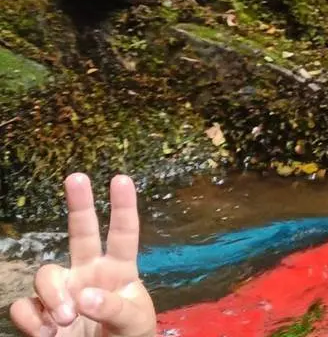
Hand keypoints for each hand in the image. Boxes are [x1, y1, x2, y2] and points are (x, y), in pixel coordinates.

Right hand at [8, 174, 156, 336]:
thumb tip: (84, 296)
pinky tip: (48, 332)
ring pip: (46, 274)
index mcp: (119, 271)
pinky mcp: (42, 316)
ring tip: (68, 318)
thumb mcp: (134, 322)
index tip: (121, 179)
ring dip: (53, 294)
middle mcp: (88, 273)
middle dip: (79, 204)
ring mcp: (64, 292)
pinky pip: (23, 306)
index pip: (123, 235)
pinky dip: (32, 319)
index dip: (123, 208)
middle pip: (81, 233)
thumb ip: (114, 308)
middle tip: (77, 177)